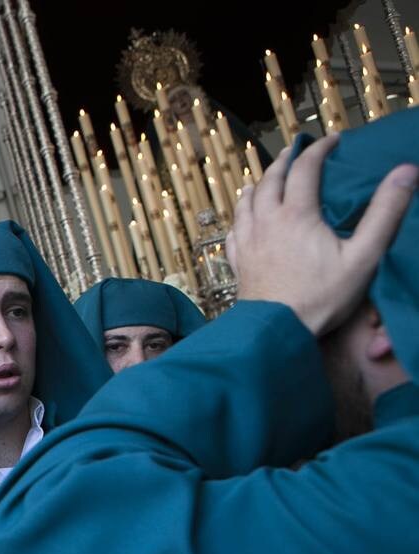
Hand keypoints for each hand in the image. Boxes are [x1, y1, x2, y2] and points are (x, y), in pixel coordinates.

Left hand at [227, 134, 415, 334]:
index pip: (305, 168)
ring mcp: (247, 241)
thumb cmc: (321, 296)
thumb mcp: (362, 256)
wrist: (276, 330)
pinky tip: (245, 218)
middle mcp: (266, 220)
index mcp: (296, 213)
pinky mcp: (238, 261)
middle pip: (271, 179)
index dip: (319, 150)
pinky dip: (241, 215)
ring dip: (259, 184)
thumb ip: (384, 213)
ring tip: (268, 178)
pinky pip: (234, 229)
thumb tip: (406, 173)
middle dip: (285, 161)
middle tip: (297, 152)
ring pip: (247, 201)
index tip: (332, 140)